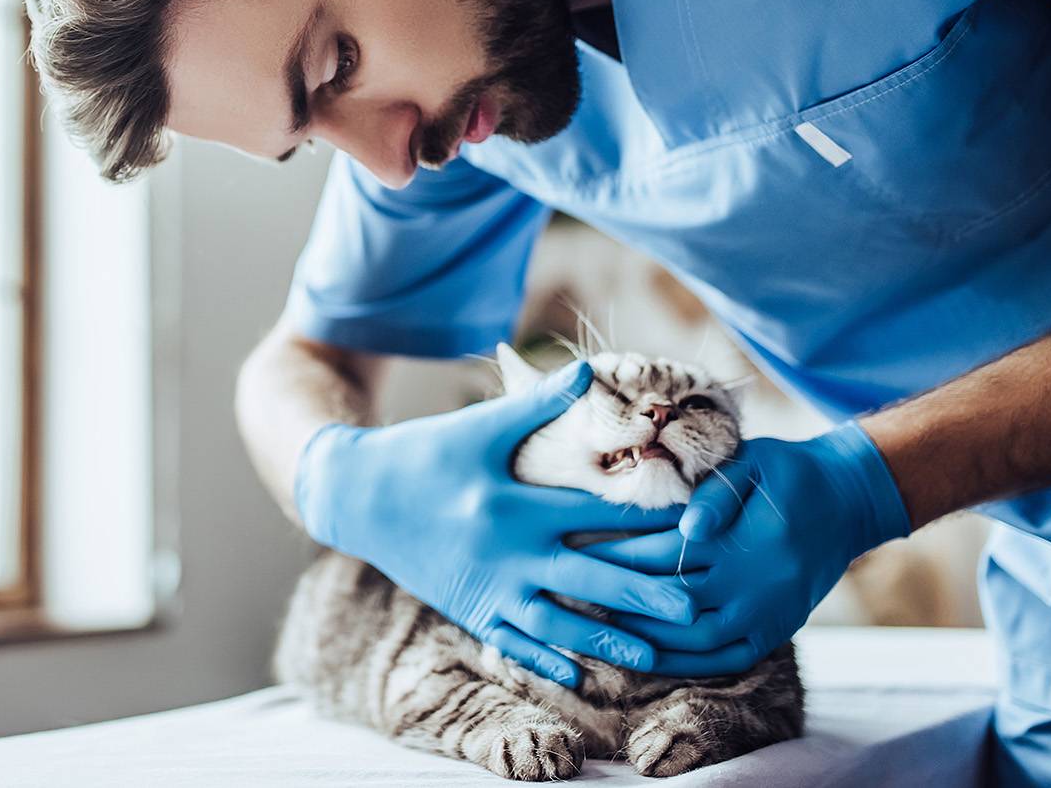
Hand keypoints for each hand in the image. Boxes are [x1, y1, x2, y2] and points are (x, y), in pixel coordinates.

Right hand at [295, 360, 694, 686]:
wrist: (355, 497)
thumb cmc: (423, 454)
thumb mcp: (476, 428)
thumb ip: (535, 405)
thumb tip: (587, 373)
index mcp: (513, 504)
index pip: (594, 513)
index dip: (645, 517)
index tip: (693, 524)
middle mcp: (504, 552)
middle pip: (587, 577)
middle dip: (642, 593)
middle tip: (695, 606)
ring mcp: (486, 588)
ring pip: (557, 623)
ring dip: (606, 642)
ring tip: (654, 656)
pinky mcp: (467, 609)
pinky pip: (513, 643)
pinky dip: (545, 660)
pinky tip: (580, 677)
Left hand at [580, 422, 909, 675]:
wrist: (848, 499)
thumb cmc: (788, 472)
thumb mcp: (754, 462)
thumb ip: (717, 493)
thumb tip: (685, 528)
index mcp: (740, 538)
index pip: (662, 554)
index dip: (616, 557)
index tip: (576, 554)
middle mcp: (755, 582)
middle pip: (672, 602)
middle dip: (620, 602)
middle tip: (574, 598)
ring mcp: (769, 612)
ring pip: (697, 639)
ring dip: (646, 639)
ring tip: (600, 630)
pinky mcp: (779, 627)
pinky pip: (728, 657)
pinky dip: (687, 662)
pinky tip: (649, 656)